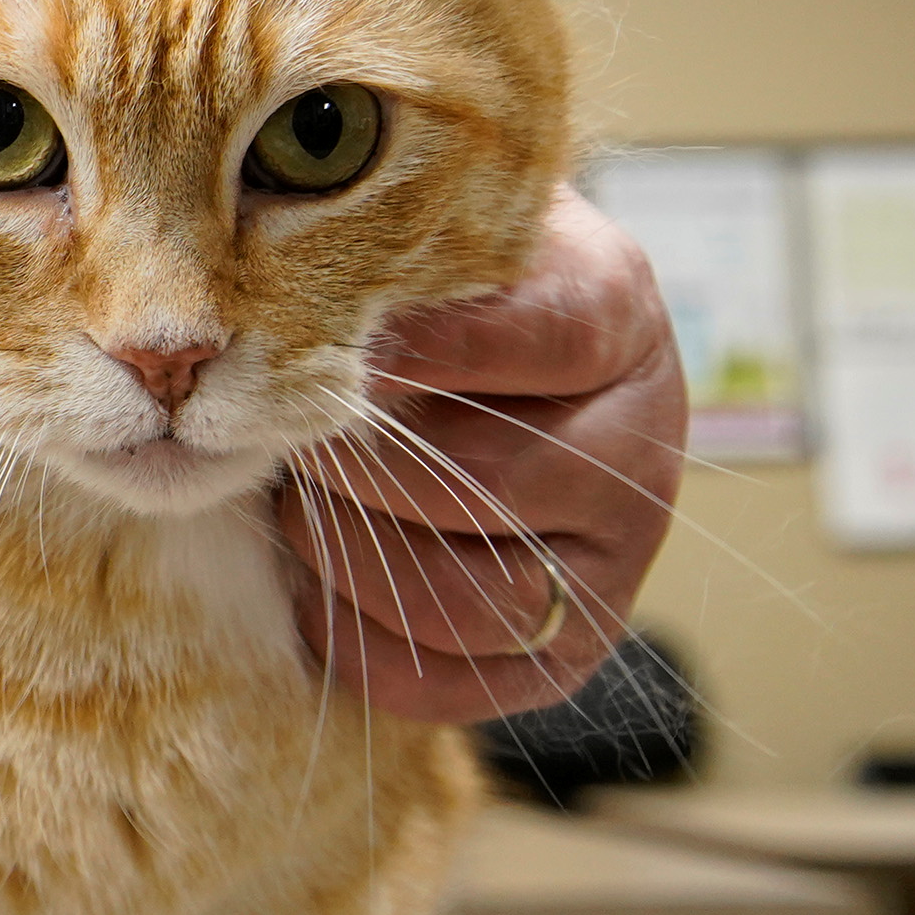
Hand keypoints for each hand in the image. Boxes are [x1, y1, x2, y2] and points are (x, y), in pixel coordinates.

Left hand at [278, 185, 683, 726]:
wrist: (448, 363)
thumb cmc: (403, 283)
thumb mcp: (402, 234)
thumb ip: (364, 254)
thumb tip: (274, 315)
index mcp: (611, 307)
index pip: (550, 333)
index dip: (430, 352)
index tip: (333, 355)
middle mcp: (640, 437)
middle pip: (492, 483)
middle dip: (357, 469)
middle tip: (286, 439)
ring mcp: (616, 552)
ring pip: (476, 595)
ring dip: (352, 559)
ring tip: (294, 504)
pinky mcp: (568, 644)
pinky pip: (456, 680)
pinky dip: (359, 643)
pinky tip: (311, 585)